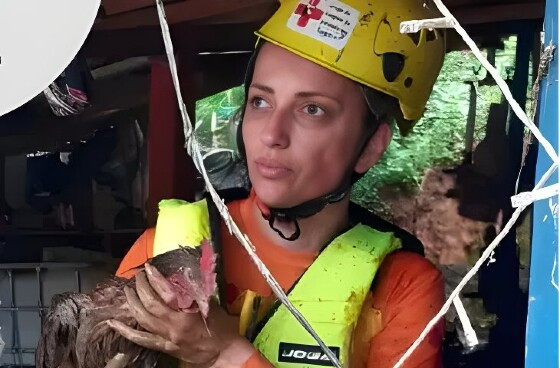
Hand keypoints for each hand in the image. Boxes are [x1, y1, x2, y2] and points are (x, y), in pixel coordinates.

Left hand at [107, 268, 254, 367]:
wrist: (224, 352)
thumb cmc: (222, 327)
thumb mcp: (213, 304)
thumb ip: (196, 291)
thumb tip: (182, 276)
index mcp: (188, 313)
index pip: (166, 292)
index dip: (155, 279)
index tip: (148, 268)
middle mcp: (175, 326)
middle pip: (150, 305)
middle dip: (141, 288)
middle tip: (137, 277)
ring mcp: (168, 337)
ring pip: (143, 320)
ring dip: (132, 304)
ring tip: (127, 292)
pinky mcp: (165, 347)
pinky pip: (142, 339)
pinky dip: (127, 331)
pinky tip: (115, 324)